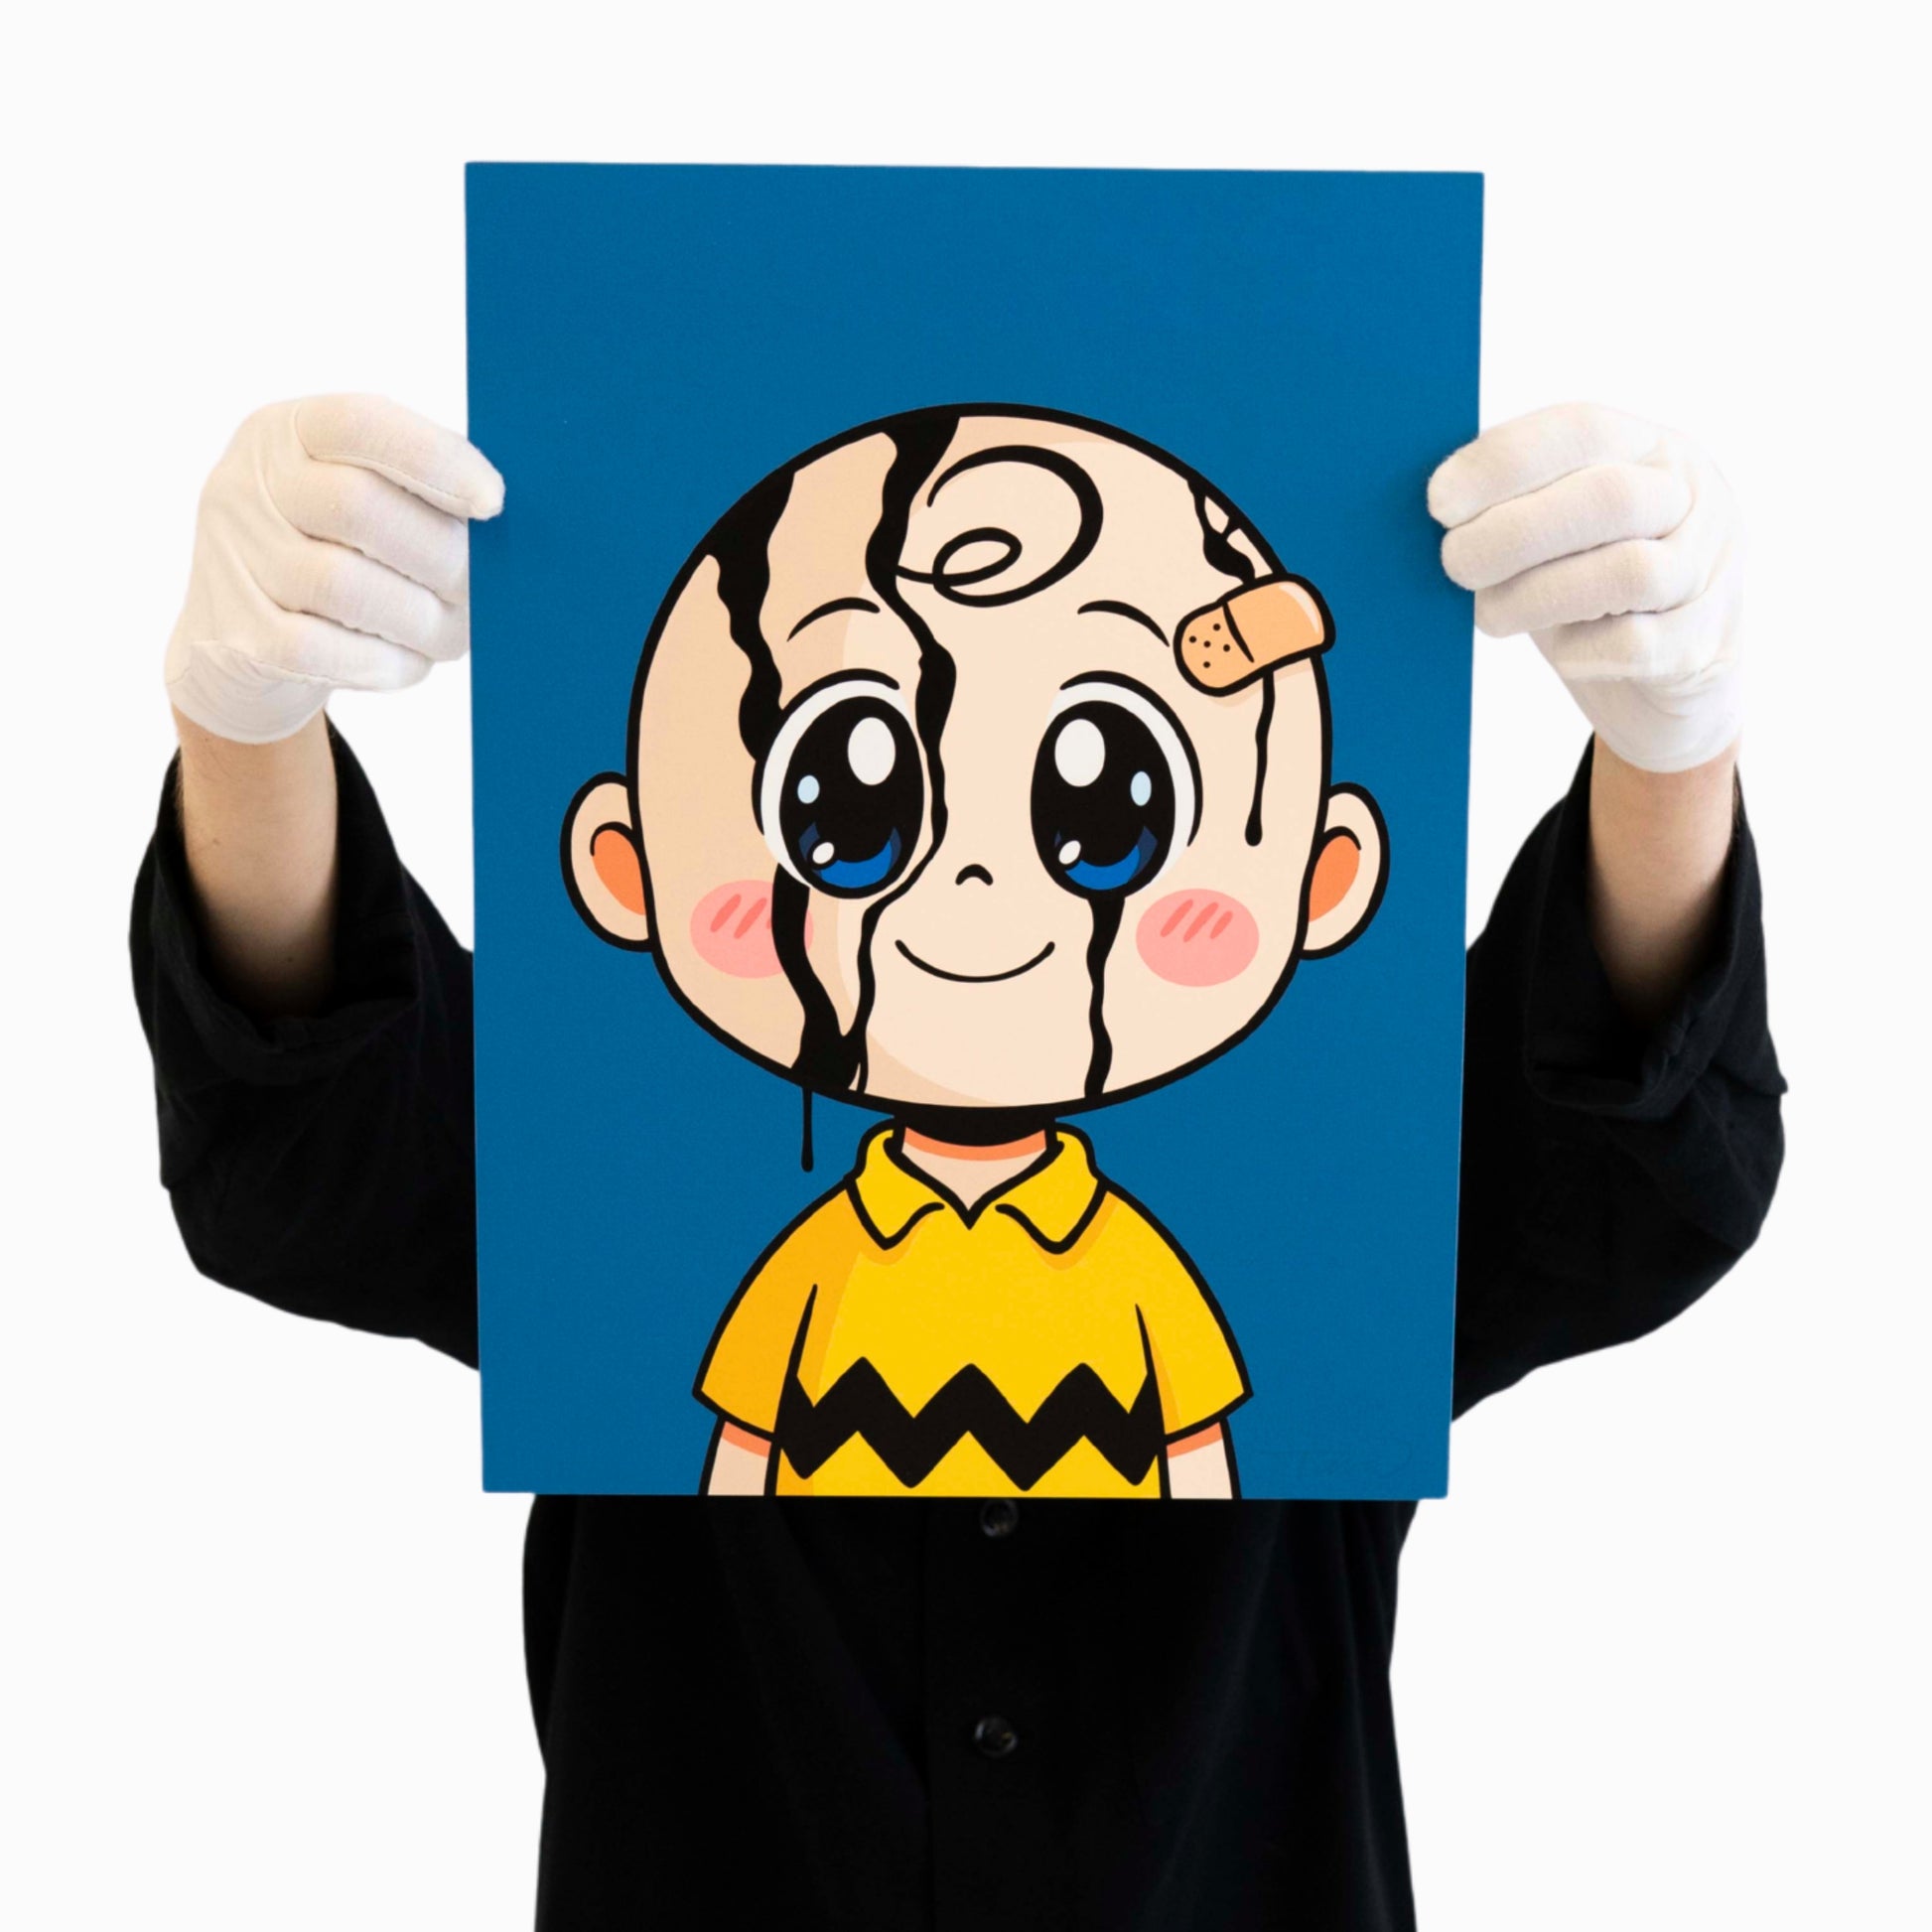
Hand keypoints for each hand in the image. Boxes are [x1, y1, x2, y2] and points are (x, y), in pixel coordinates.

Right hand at [164, 395, 503, 743]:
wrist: (243, 641)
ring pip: (343, 586)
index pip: (361, 423)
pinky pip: (322, 650)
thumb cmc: (335, 554)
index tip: (493, 502)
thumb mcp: (365, 496)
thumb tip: (495, 513)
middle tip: (474, 589)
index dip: (435, 460)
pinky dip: (381, 661)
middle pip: (357, 507)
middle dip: (438, 555)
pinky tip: (406, 660)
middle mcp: (248, 483)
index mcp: (291, 431)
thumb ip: (420, 492)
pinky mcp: (238, 633)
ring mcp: (235, 557)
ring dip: (417, 617)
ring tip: (446, 632)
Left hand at [1427, 402, 1741, 773]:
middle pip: (1609, 499)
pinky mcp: (1706, 645)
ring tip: (1491, 615)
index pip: (1583, 428)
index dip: (1504, 461)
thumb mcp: (1558, 532)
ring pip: (1628, 573)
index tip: (1439, 503)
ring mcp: (1711, 570)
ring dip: (1537, 596)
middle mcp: (1694, 496)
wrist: (1661, 687)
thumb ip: (1518, 505)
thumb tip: (1437, 504)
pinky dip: (1582, 651)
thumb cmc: (1586, 593)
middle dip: (1513, 533)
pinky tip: (1562, 652)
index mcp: (1650, 448)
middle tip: (1455, 564)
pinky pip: (1638, 645)